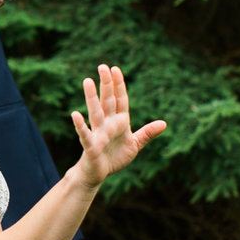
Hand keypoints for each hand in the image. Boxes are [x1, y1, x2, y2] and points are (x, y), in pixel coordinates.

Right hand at [71, 64, 166, 186]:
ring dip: (91, 97)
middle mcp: (107, 123)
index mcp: (119, 122)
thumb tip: (164, 123)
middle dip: (106, 84)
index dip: (119, 85)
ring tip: (87, 81)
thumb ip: (147, 133)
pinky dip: (80, 125)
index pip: (120, 100)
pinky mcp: (91, 145)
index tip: (116, 69)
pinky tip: (75, 114)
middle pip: (107, 100)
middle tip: (102, 66)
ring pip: (95, 112)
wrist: (99, 173)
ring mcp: (98, 132)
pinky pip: (85, 133)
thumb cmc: (115, 157)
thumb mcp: (135, 144)